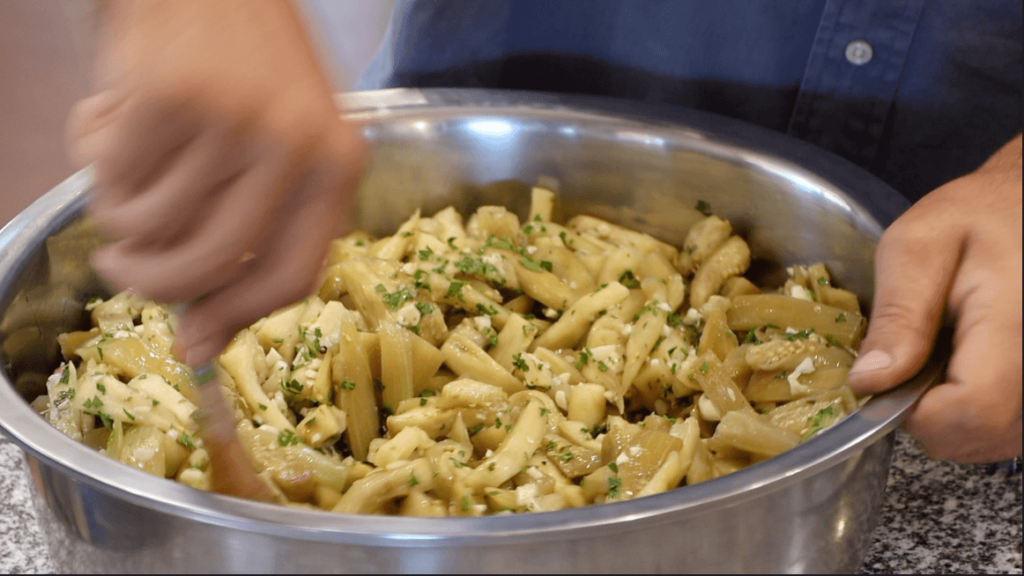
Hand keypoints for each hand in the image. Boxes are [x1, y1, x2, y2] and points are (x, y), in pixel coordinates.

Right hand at [66, 0, 367, 364]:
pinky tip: (115, 118)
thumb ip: (253, 229)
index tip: (192, 346)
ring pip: (149, 223)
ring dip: (118, 211)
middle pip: (212, 263)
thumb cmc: (246, 65)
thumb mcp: (280, 143)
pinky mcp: (168, 94)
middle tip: (120, 268)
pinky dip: (96, 158)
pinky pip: (110, 173)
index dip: (234, 320)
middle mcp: (296, 143)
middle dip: (152, 281)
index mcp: (338, 163)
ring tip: (124, 171)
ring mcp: (233, 117)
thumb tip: (197, 339)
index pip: (291, 275)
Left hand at [848, 134, 1021, 462]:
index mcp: (1015, 325)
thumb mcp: (918, 246)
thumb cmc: (979, 216)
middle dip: (931, 414)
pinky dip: (979, 413)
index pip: (970, 414)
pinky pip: (1009, 430)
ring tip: (947, 356)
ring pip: (995, 440)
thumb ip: (898, 316)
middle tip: (919, 358)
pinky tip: (969, 369)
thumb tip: (870, 381)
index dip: (917, 412)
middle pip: (980, 437)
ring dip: (955, 415)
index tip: (894, 378)